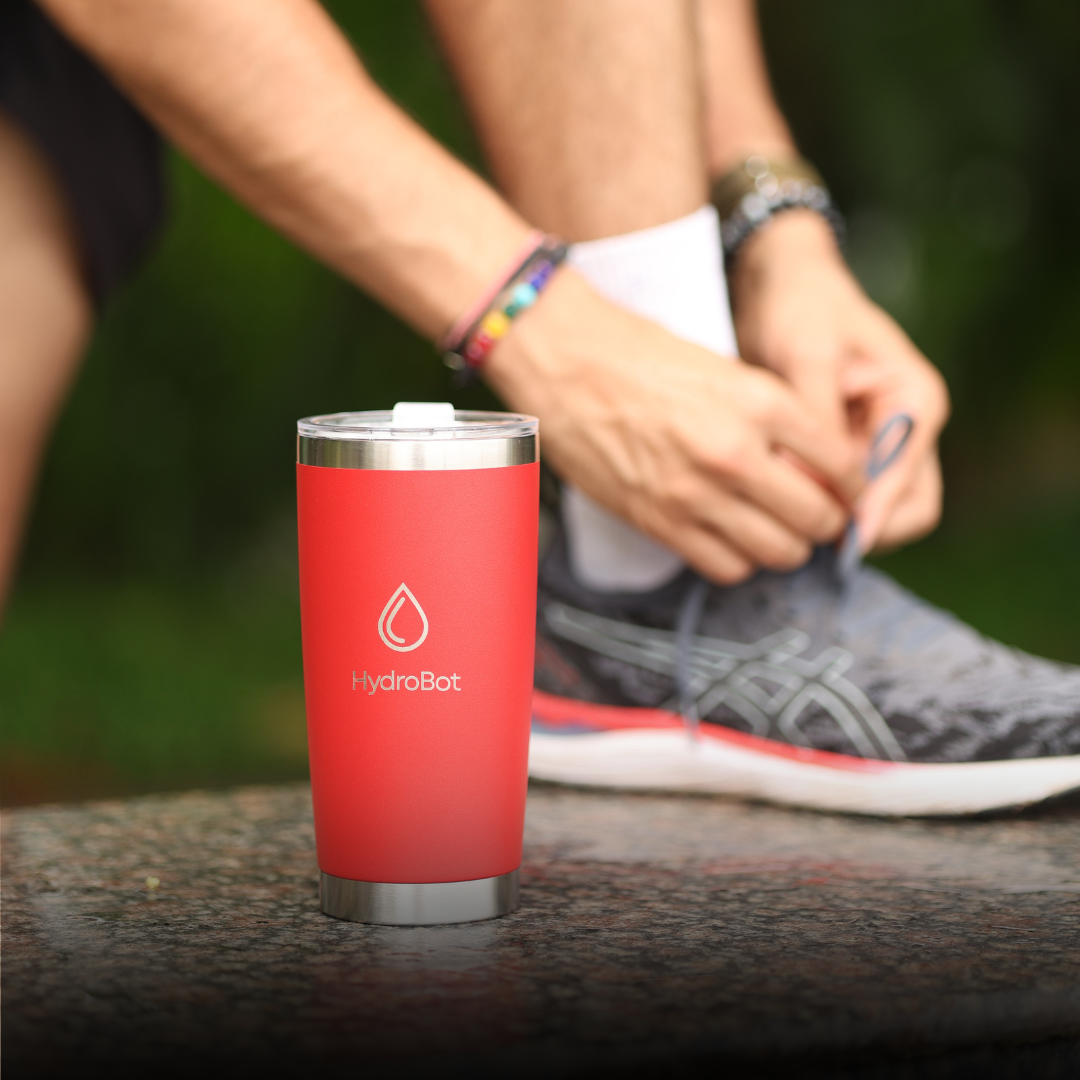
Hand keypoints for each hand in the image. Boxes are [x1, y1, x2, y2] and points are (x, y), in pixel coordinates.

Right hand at [485, 268, 863, 583]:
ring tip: (776, 527)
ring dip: (787, 544)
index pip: (843, 464)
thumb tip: (815, 464)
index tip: (849, 487)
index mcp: (760, 402)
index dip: (855, 482)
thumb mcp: (724, 367)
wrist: (565, 362)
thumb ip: (773, 415)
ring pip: (779, 551)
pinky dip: (740, 559)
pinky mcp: (660, 522)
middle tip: (818, 512)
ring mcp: (695, 494)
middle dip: (828, 520)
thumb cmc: (641, 354)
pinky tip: (733, 536)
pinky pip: (726, 566)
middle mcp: (734, 453)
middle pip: (818, 517)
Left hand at [731, 210, 949, 551]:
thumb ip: (819, 422)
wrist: (780, 286)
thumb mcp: (807, 357)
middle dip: (853, 529)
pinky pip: (836, 498)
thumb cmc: (800, 308)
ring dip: (829, 521)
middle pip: (900, 515)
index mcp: (914, 405)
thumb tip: (823, 490)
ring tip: (778, 512)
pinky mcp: (844, 452)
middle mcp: (905, 432)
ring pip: (867, 514)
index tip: (826, 539)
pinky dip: (810, 505)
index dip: (867, 521)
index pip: (908, 492)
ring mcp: (876, 445)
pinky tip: (772, 499)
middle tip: (797, 530)